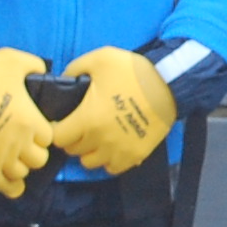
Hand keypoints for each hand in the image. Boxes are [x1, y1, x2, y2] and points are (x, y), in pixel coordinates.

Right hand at [0, 47, 56, 197]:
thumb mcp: (14, 59)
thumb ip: (34, 65)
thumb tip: (42, 71)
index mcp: (31, 121)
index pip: (49, 137)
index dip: (41, 132)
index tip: (34, 127)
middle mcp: (20, 143)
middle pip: (39, 159)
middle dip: (33, 151)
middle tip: (22, 142)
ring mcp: (1, 157)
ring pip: (21, 173)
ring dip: (19, 166)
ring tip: (12, 158)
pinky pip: (2, 185)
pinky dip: (9, 187)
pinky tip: (12, 186)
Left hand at [48, 46, 175, 177]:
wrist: (169, 84)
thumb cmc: (132, 71)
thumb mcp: (100, 58)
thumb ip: (74, 69)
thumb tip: (63, 80)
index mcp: (87, 119)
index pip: (58, 138)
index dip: (57, 128)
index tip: (62, 121)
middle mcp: (100, 140)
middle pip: (73, 151)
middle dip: (73, 138)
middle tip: (80, 125)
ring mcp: (118, 150)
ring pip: (90, 162)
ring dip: (89, 151)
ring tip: (96, 137)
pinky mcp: (135, 156)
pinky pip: (112, 168)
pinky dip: (108, 160)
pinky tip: (112, 146)